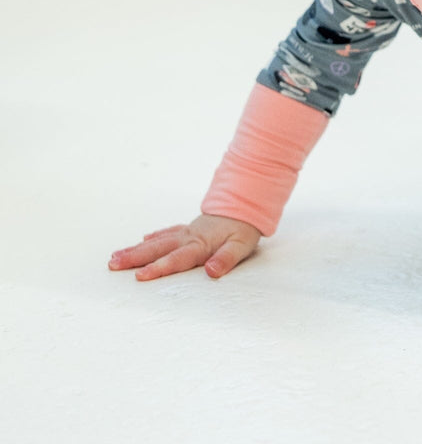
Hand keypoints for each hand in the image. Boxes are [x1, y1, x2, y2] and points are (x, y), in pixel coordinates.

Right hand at [108, 214, 260, 280]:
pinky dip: (154, 237)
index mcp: (200, 244)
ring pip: (158, 241)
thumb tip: (210, 271)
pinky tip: (143, 240)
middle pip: (158, 248)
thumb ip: (226, 259)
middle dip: (135, 258)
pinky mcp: (189, 229)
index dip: (159, 268)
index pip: (177, 259)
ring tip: (115, 257)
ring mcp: (187, 232)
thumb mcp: (241, 246)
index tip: (140, 276)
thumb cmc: (244, 230)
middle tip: (112, 265)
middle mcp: (189, 237)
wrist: (247, 205)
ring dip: (136, 249)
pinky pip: (167, 232)